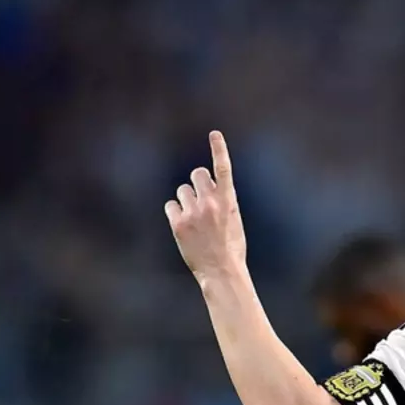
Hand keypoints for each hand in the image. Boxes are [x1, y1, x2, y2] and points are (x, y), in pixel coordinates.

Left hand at [165, 131, 247, 282]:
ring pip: (182, 191)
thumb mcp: (234, 219)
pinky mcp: (179, 224)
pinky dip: (175, 214)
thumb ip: (221, 199)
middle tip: (199, 198)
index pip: (223, 169)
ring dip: (186, 200)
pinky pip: (171, 206)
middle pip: (196, 174)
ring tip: (194, 220)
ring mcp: (193, 212)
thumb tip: (205, 183)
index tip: (214, 134)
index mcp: (228, 200)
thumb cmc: (231, 246)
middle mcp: (210, 202)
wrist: (221, 271)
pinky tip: (184, 227)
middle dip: (197, 182)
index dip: (219, 149)